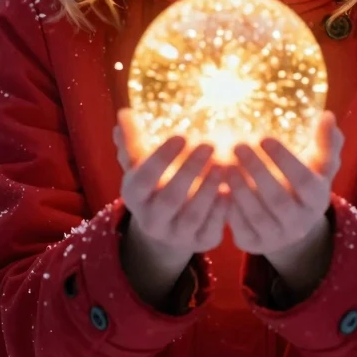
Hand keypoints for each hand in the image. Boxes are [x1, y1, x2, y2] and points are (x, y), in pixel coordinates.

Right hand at [114, 108, 228, 256]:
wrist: (167, 226)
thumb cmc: (154, 182)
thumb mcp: (140, 162)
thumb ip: (133, 139)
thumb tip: (124, 113)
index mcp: (134, 196)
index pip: (143, 179)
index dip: (162, 158)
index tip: (182, 135)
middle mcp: (152, 220)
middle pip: (170, 198)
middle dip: (190, 170)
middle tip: (209, 144)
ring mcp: (176, 235)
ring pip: (193, 215)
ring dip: (209, 189)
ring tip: (224, 163)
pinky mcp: (201, 242)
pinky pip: (212, 228)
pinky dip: (222, 209)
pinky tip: (232, 188)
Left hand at [226, 110, 342, 256]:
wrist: (292, 226)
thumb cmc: (303, 183)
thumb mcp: (319, 165)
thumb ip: (326, 142)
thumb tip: (327, 116)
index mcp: (317, 199)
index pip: (304, 180)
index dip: (284, 159)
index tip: (263, 136)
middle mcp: (300, 222)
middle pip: (278, 198)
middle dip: (257, 170)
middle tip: (237, 145)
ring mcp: (277, 236)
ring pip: (256, 215)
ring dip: (240, 189)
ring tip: (223, 164)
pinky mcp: (254, 244)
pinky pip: (239, 228)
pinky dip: (228, 209)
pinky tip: (216, 187)